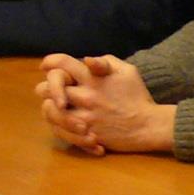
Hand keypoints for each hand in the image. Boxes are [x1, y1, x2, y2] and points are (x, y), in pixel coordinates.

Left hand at [36, 54, 173, 154]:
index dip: (50, 61)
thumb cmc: (137, 96)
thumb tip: (86, 60)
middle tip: (52, 89)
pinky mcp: (84, 135)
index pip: (62, 64)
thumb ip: (104, 62)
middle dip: (47, 87)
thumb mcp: (127, 70)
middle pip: (47, 88)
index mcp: (93, 78)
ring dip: (49, 106)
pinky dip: (58, 126)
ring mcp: (83, 118)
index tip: (46, 64)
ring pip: (49, 111)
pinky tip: (63, 122)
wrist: (147, 126)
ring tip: (56, 106)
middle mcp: (85, 96)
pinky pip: (59, 131)